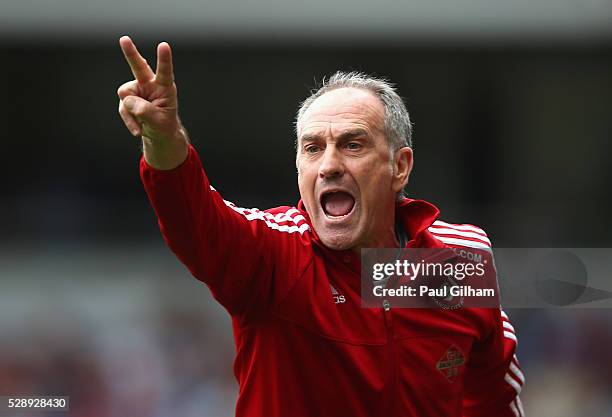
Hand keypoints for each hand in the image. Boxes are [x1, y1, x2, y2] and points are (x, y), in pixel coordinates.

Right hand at [118, 36, 187, 168]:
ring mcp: (137, 90)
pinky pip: (123, 107)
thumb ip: (144, 111)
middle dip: (131, 53)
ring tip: (144, 123)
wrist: (158, 133)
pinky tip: (138, 128)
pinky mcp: (128, 97)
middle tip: (124, 39)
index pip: (165, 72)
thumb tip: (127, 100)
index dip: (164, 60)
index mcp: (165, 87)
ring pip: (126, 96)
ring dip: (132, 113)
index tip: (164, 45)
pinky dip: (129, 120)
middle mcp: (150, 84)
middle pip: (139, 67)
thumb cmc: (164, 125)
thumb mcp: (159, 122)